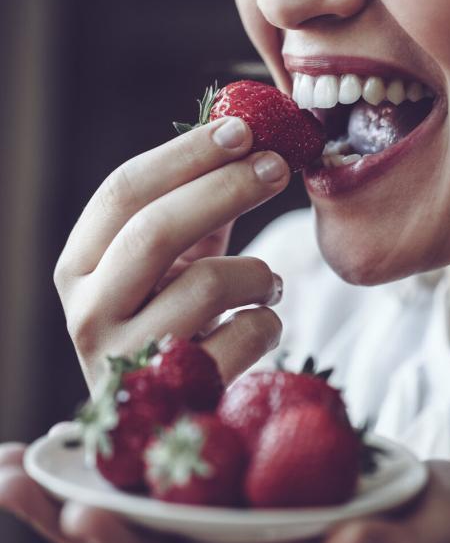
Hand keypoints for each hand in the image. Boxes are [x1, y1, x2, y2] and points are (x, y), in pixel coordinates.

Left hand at [0, 442, 449, 542]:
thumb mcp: (428, 536)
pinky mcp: (249, 469)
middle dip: (75, 510)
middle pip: (145, 532)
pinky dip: (136, 438)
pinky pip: (181, 456)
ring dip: (86, 473)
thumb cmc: (438, 532)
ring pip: (151, 495)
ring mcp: (240, 504)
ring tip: (23, 452)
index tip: (77, 504)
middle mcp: (242, 534)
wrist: (436, 518)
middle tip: (9, 473)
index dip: (131, 539)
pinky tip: (102, 412)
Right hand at [54, 116, 289, 389]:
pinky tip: (260, 322)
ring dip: (258, 272)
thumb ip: (194, 212)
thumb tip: (247, 145)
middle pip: (157, 229)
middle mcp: (88, 311)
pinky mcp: (176, 394)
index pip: (124, 192)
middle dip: (227, 188)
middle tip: (277, 166)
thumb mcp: (169, 265)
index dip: (186, 155)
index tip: (241, 130)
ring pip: (209, 285)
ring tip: (267, 282)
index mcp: (79, 267)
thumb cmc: (168, 322)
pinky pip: (243, 335)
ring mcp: (127, 358)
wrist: (161, 412)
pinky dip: (268, 321)